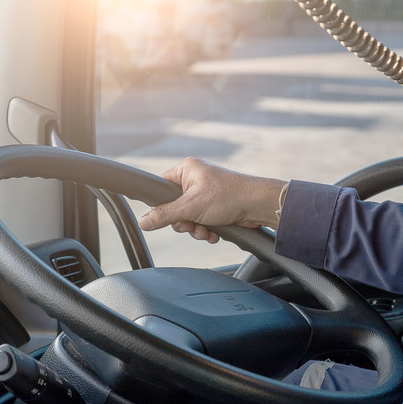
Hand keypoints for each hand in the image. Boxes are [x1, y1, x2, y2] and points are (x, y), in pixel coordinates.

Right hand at [137, 157, 286, 243]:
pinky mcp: (216, 207)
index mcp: (187, 170)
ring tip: (206, 231)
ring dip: (196, 229)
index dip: (162, 204)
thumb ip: (164, 215)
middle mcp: (196, 179)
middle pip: (174, 207)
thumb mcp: (191, 207)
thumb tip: (143, 222)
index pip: (161, 187)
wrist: (258, 206)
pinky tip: (214, 233)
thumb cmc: (229, 196)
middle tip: (191, 225)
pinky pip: (201, 221)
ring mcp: (206, 194)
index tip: (168, 216)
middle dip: (183, 222)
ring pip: (188, 217)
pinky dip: (206, 230)